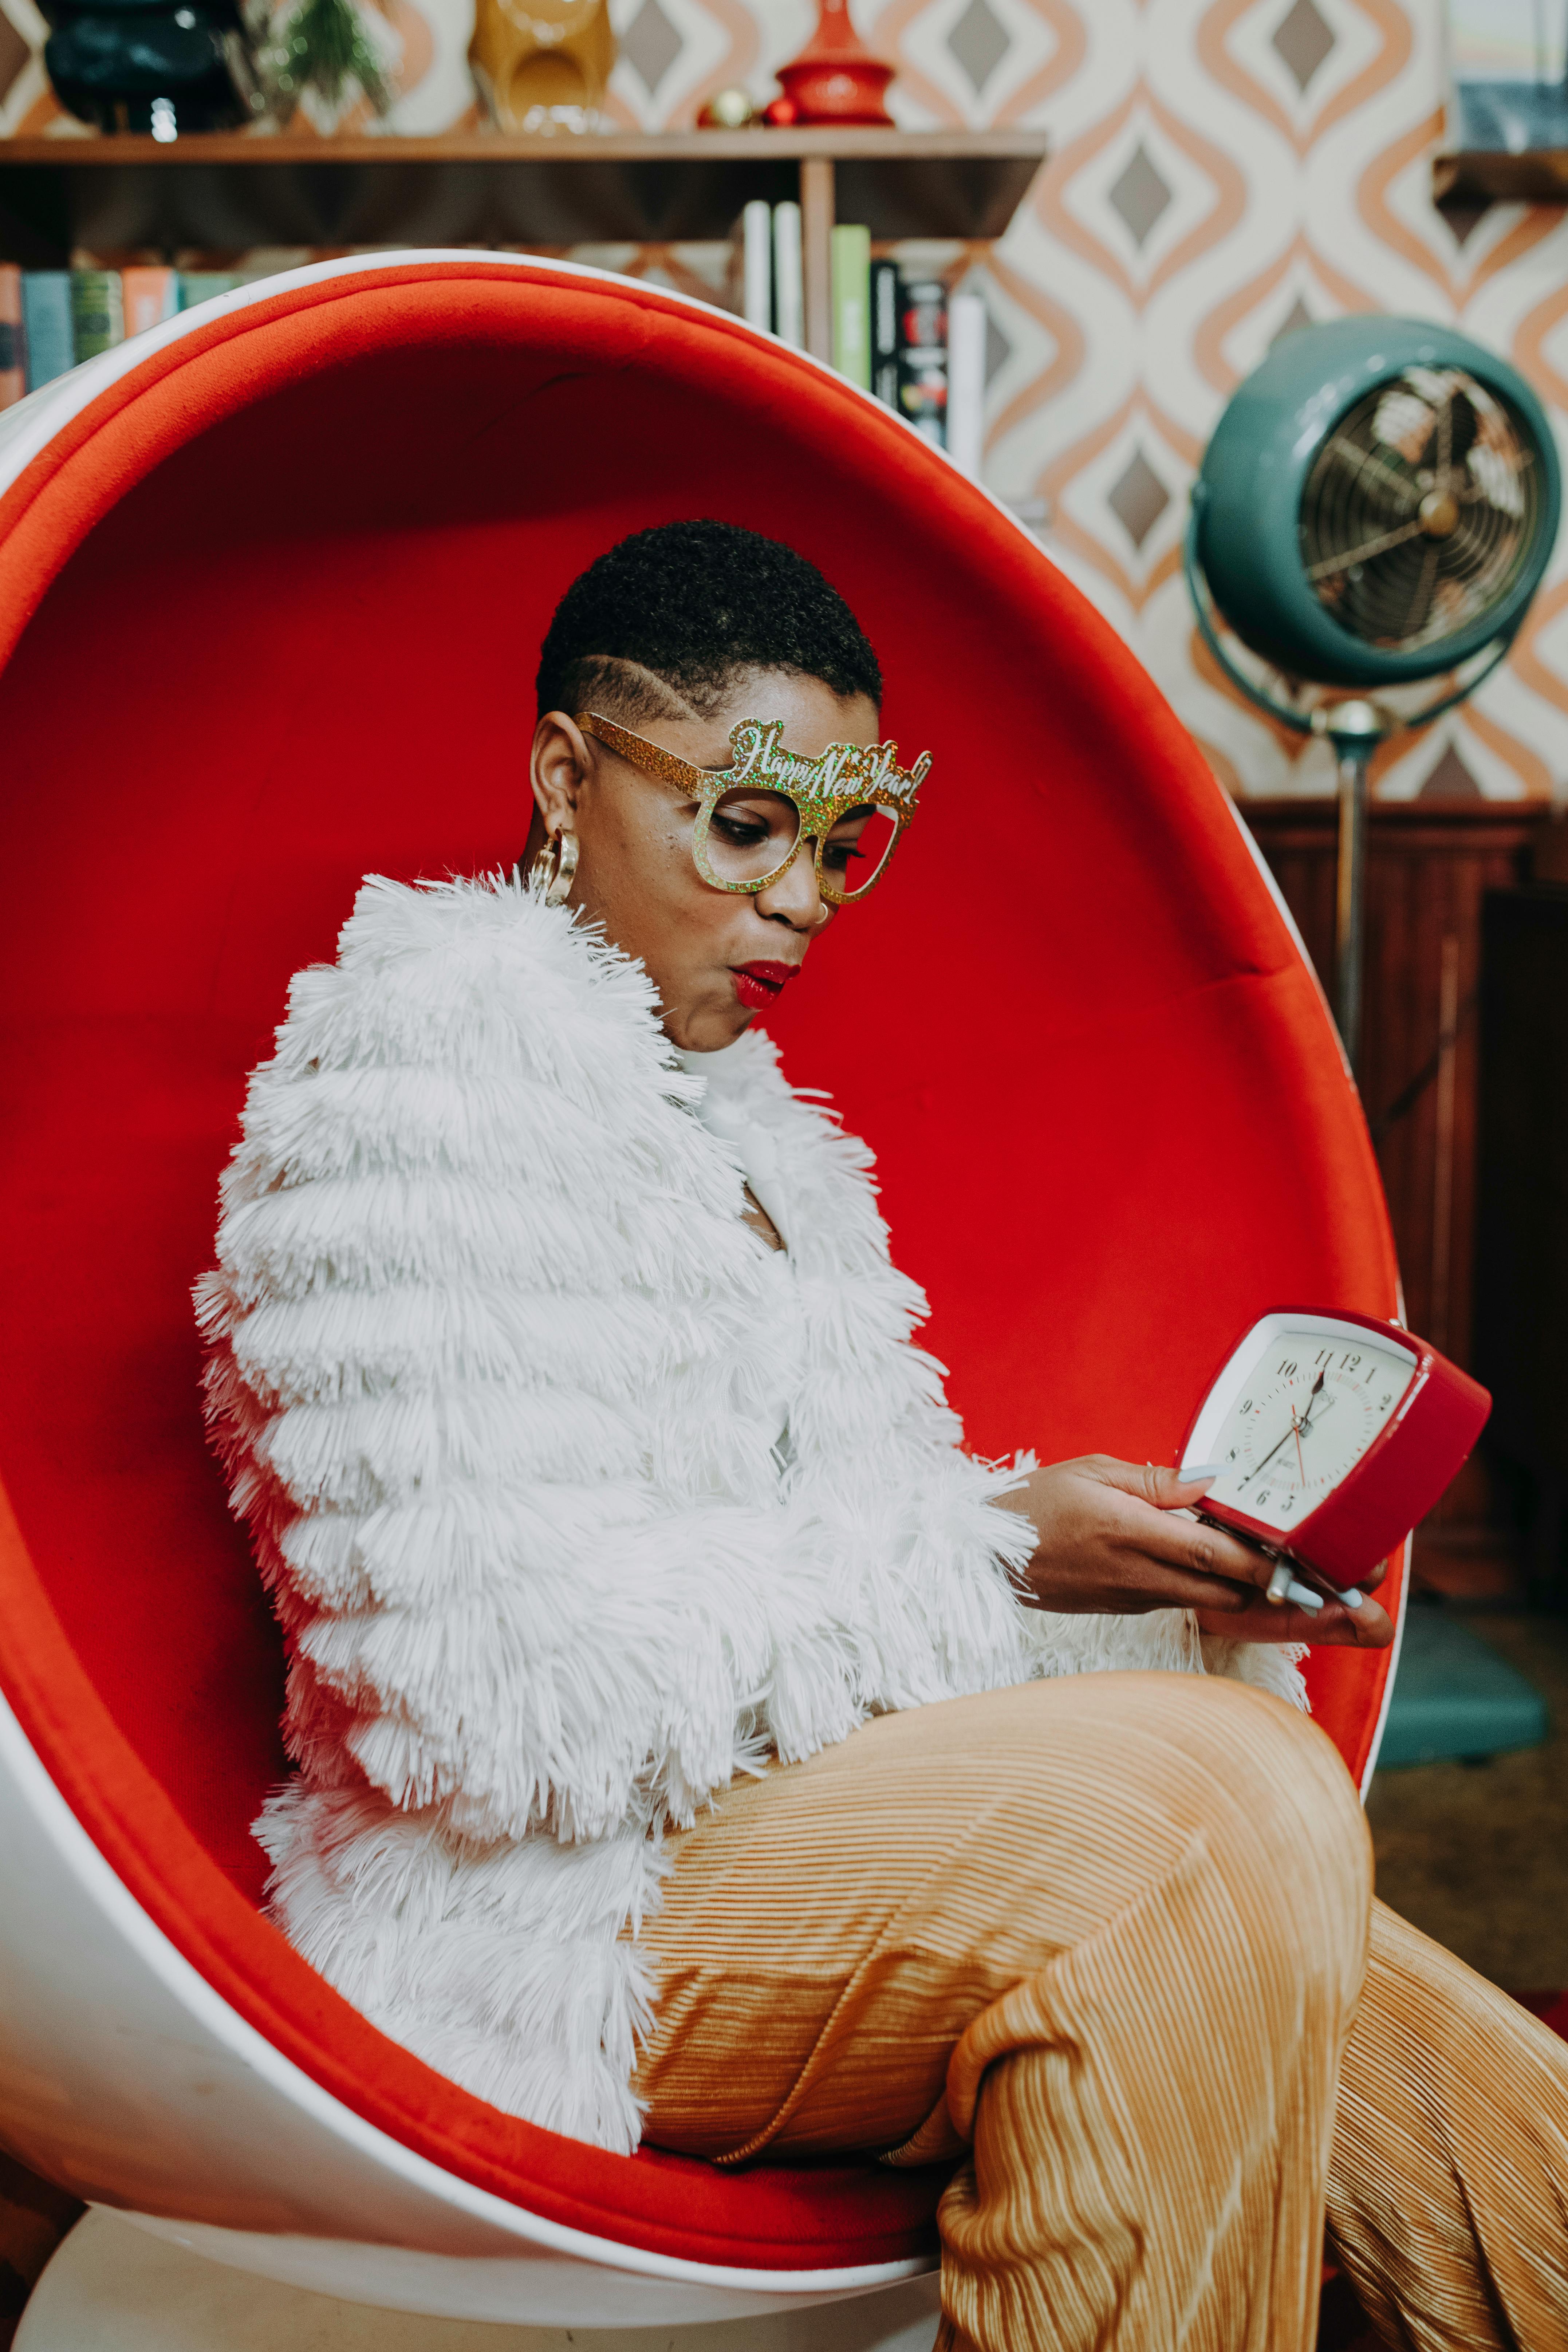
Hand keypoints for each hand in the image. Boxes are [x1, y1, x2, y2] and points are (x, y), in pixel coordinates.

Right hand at [997, 1457, 1393, 1648]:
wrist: (983, 1556)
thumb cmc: (1033, 1505)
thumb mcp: (1092, 1470)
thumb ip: (1156, 1482)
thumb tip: (1212, 1481)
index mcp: (1129, 1534)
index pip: (1214, 1554)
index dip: (1265, 1560)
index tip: (1308, 1559)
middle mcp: (1138, 1576)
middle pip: (1226, 1591)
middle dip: (1275, 1587)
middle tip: (1325, 1577)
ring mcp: (1133, 1599)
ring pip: (1210, 1602)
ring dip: (1251, 1592)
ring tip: (1294, 1578)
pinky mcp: (1127, 1608)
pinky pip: (1184, 1601)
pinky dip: (1216, 1591)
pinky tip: (1234, 1572)